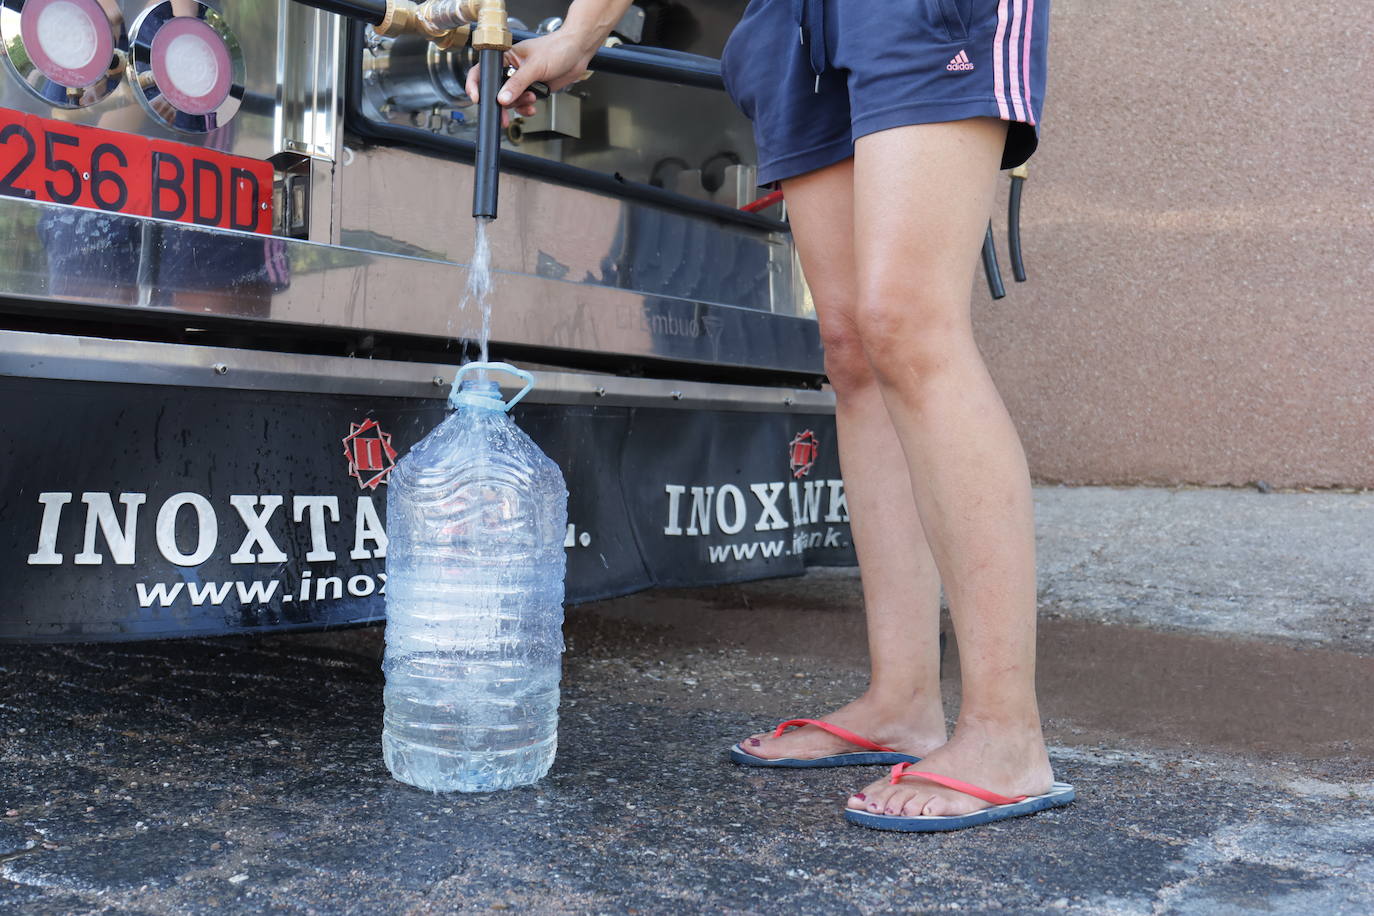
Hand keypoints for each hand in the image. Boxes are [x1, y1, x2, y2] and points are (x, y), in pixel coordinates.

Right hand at [464, 31, 595, 123]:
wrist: (578, 53)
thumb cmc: (557, 48)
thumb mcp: (535, 66)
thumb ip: (517, 83)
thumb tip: (502, 98)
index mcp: (506, 56)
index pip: (483, 70)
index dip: (477, 85)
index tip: (478, 99)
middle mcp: (511, 69)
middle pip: (496, 91)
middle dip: (501, 104)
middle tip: (502, 117)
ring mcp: (521, 80)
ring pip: (510, 100)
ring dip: (519, 104)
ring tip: (531, 99)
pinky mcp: (532, 89)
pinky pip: (522, 104)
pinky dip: (526, 108)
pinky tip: (533, 107)